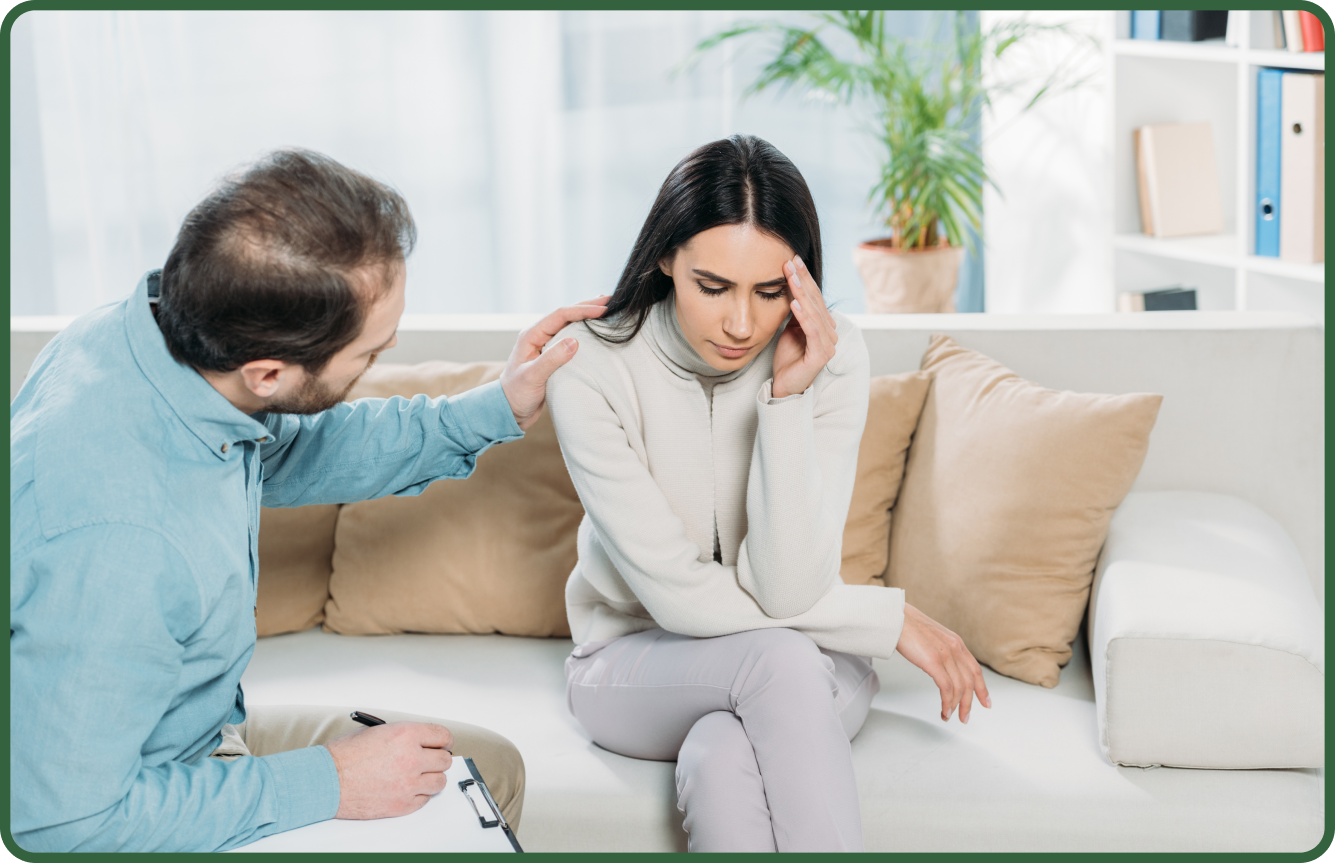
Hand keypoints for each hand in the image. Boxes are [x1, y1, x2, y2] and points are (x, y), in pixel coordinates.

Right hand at [324, 721, 454, 819]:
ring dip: (431, 777)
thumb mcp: (377, 731)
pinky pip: (425, 799)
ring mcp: (408, 784)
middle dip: (437, 758)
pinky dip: (418, 794)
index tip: (443, 744)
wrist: (325, 780)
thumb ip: (403, 735)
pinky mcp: (402, 804)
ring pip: (440, 781)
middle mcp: (411, 758)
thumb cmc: (344, 756)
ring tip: (418, 776)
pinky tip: (406, 788)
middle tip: (429, 760)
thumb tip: (422, 741)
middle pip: (445, 760)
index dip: (444, 740)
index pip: (443, 735)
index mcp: (406, 735)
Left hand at [500, 295, 610, 429]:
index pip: (559, 315)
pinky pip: (570, 337)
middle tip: (610, 300)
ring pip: (569, 324)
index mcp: (531, 335)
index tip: (602, 309)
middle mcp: (538, 336)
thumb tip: (575, 341)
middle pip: (565, 314)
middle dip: (587, 306)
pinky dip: (584, 330)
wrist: (510, 410)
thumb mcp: (533, 377)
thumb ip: (552, 359)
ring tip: (605, 308)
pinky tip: (595, 329)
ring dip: (586, 315)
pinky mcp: (552, 355)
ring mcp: (545, 345)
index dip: (582, 310)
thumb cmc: (517, 394)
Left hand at [771, 256, 837, 399]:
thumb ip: (795, 311)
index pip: (815, 296)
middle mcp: (831, 333)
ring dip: (801, 294)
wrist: (785, 386)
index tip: (792, 260)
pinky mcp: (820, 356)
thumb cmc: (787, 358)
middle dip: (802, 280)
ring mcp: (828, 344)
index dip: (804, 278)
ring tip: (791, 278)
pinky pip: (812, 332)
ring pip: (814, 314)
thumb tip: (791, 286)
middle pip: (816, 301)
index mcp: (824, 325)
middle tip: (790, 262)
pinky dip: (803, 317)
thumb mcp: (790, 328)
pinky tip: (794, 304)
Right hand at [895, 603, 991, 723]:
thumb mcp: (934, 637)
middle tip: (965, 717)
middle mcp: (955, 648)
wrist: (895, 618)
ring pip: (959, 687)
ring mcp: (945, 655)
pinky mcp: (934, 661)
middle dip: (969, 703)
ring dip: (956, 706)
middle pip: (970, 682)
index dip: (982, 689)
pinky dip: (947, 702)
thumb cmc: (908, 626)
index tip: (985, 702)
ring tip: (949, 716)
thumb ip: (942, 650)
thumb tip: (942, 666)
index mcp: (957, 642)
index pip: (975, 670)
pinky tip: (944, 710)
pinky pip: (946, 688)